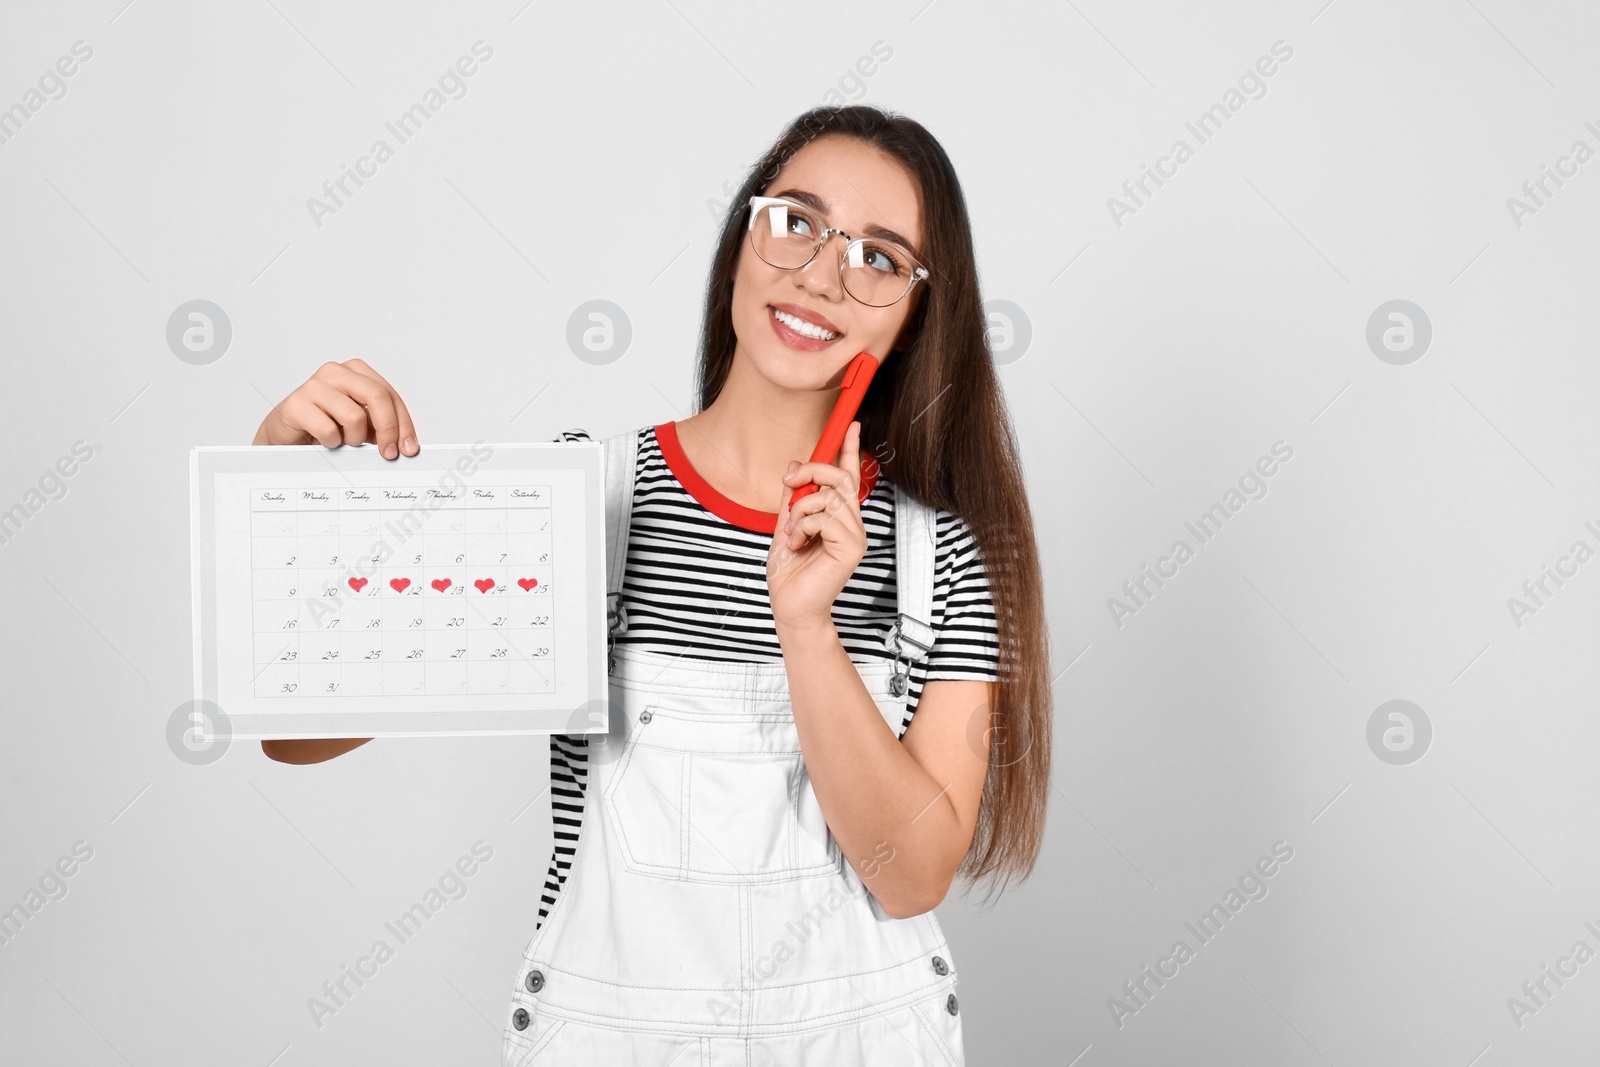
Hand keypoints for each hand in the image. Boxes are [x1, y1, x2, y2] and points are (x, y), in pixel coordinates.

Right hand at [253, 359, 417, 459]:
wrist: (286, 437)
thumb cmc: (324, 427)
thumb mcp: (361, 425)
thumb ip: (382, 427)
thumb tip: (406, 444)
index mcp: (355, 372)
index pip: (390, 395)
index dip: (403, 424)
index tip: (408, 448)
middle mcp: (335, 372)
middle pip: (377, 397)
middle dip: (388, 429)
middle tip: (388, 453)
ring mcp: (314, 386)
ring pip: (355, 416)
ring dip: (354, 438)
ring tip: (344, 441)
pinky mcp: (296, 404)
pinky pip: (329, 430)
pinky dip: (333, 443)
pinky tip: (325, 441)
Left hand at [767, 421, 867, 630]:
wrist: (789, 605)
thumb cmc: (789, 572)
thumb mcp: (786, 524)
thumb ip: (793, 496)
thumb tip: (796, 464)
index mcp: (839, 517)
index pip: (849, 476)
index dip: (850, 449)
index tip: (852, 426)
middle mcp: (852, 523)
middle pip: (840, 478)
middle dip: (812, 472)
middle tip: (789, 481)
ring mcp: (855, 535)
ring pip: (828, 497)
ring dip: (800, 511)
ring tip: (792, 533)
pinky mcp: (851, 548)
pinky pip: (824, 518)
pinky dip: (802, 527)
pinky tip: (797, 544)